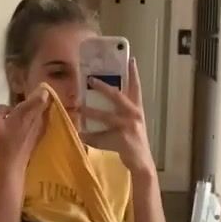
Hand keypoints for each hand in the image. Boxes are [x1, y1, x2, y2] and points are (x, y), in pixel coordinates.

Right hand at [0, 85, 50, 173]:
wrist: (14, 160)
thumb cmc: (3, 141)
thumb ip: (1, 109)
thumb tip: (9, 107)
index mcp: (24, 112)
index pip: (40, 97)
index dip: (41, 90)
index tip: (39, 87)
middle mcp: (36, 117)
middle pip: (45, 101)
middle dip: (42, 95)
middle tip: (36, 92)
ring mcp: (41, 125)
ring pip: (45, 109)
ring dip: (41, 105)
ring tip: (34, 104)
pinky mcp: (42, 132)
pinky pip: (44, 118)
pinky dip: (41, 115)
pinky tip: (33, 117)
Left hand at [80, 58, 154, 174]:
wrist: (142, 162)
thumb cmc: (134, 142)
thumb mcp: (132, 123)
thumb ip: (121, 112)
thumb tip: (101, 103)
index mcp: (137, 109)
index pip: (136, 88)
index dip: (133, 73)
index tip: (130, 59)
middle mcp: (134, 115)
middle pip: (117, 96)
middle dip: (103, 87)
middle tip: (90, 79)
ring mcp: (128, 127)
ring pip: (105, 116)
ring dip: (90, 112)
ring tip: (78, 108)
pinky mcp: (122, 139)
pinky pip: (100, 137)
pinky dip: (89, 137)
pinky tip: (79, 135)